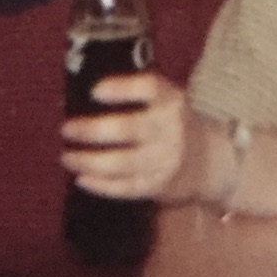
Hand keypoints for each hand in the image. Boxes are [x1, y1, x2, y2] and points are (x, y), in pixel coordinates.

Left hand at [61, 73, 198, 201]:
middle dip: (92, 130)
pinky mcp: (158, 186)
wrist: (210, 160)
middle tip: (66, 129)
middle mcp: (170, 129)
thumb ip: (135, 97)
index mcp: (171, 100)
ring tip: (67, 156)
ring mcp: (164, 160)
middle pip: (127, 129)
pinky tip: (81, 177)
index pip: (148, 88)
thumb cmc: (173, 124)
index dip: (121, 89)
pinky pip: (124, 188)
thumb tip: (81, 97)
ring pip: (120, 163)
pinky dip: (100, 184)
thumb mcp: (165, 102)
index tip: (94, 91)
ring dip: (88, 161)